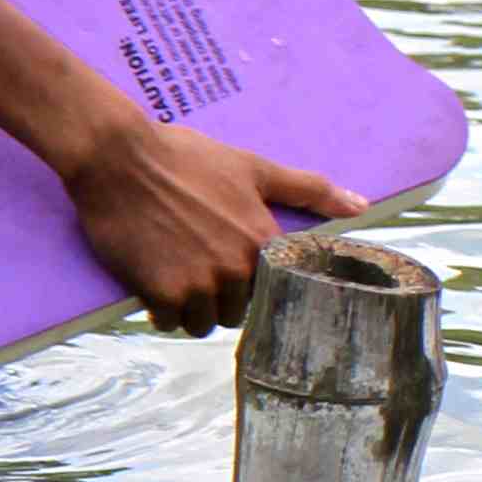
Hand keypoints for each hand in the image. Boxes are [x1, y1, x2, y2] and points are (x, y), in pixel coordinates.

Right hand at [63, 114, 370, 333]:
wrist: (119, 157)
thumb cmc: (186, 157)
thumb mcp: (254, 168)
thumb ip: (309, 190)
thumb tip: (361, 205)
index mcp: (262, 241)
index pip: (273, 290)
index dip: (252, 283)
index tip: (232, 271)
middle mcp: (237, 267)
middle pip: (236, 311)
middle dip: (218, 296)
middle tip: (194, 260)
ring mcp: (200, 283)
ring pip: (203, 323)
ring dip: (189, 308)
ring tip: (173, 269)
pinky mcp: (162, 293)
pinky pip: (170, 324)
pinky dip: (160, 310)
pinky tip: (152, 278)